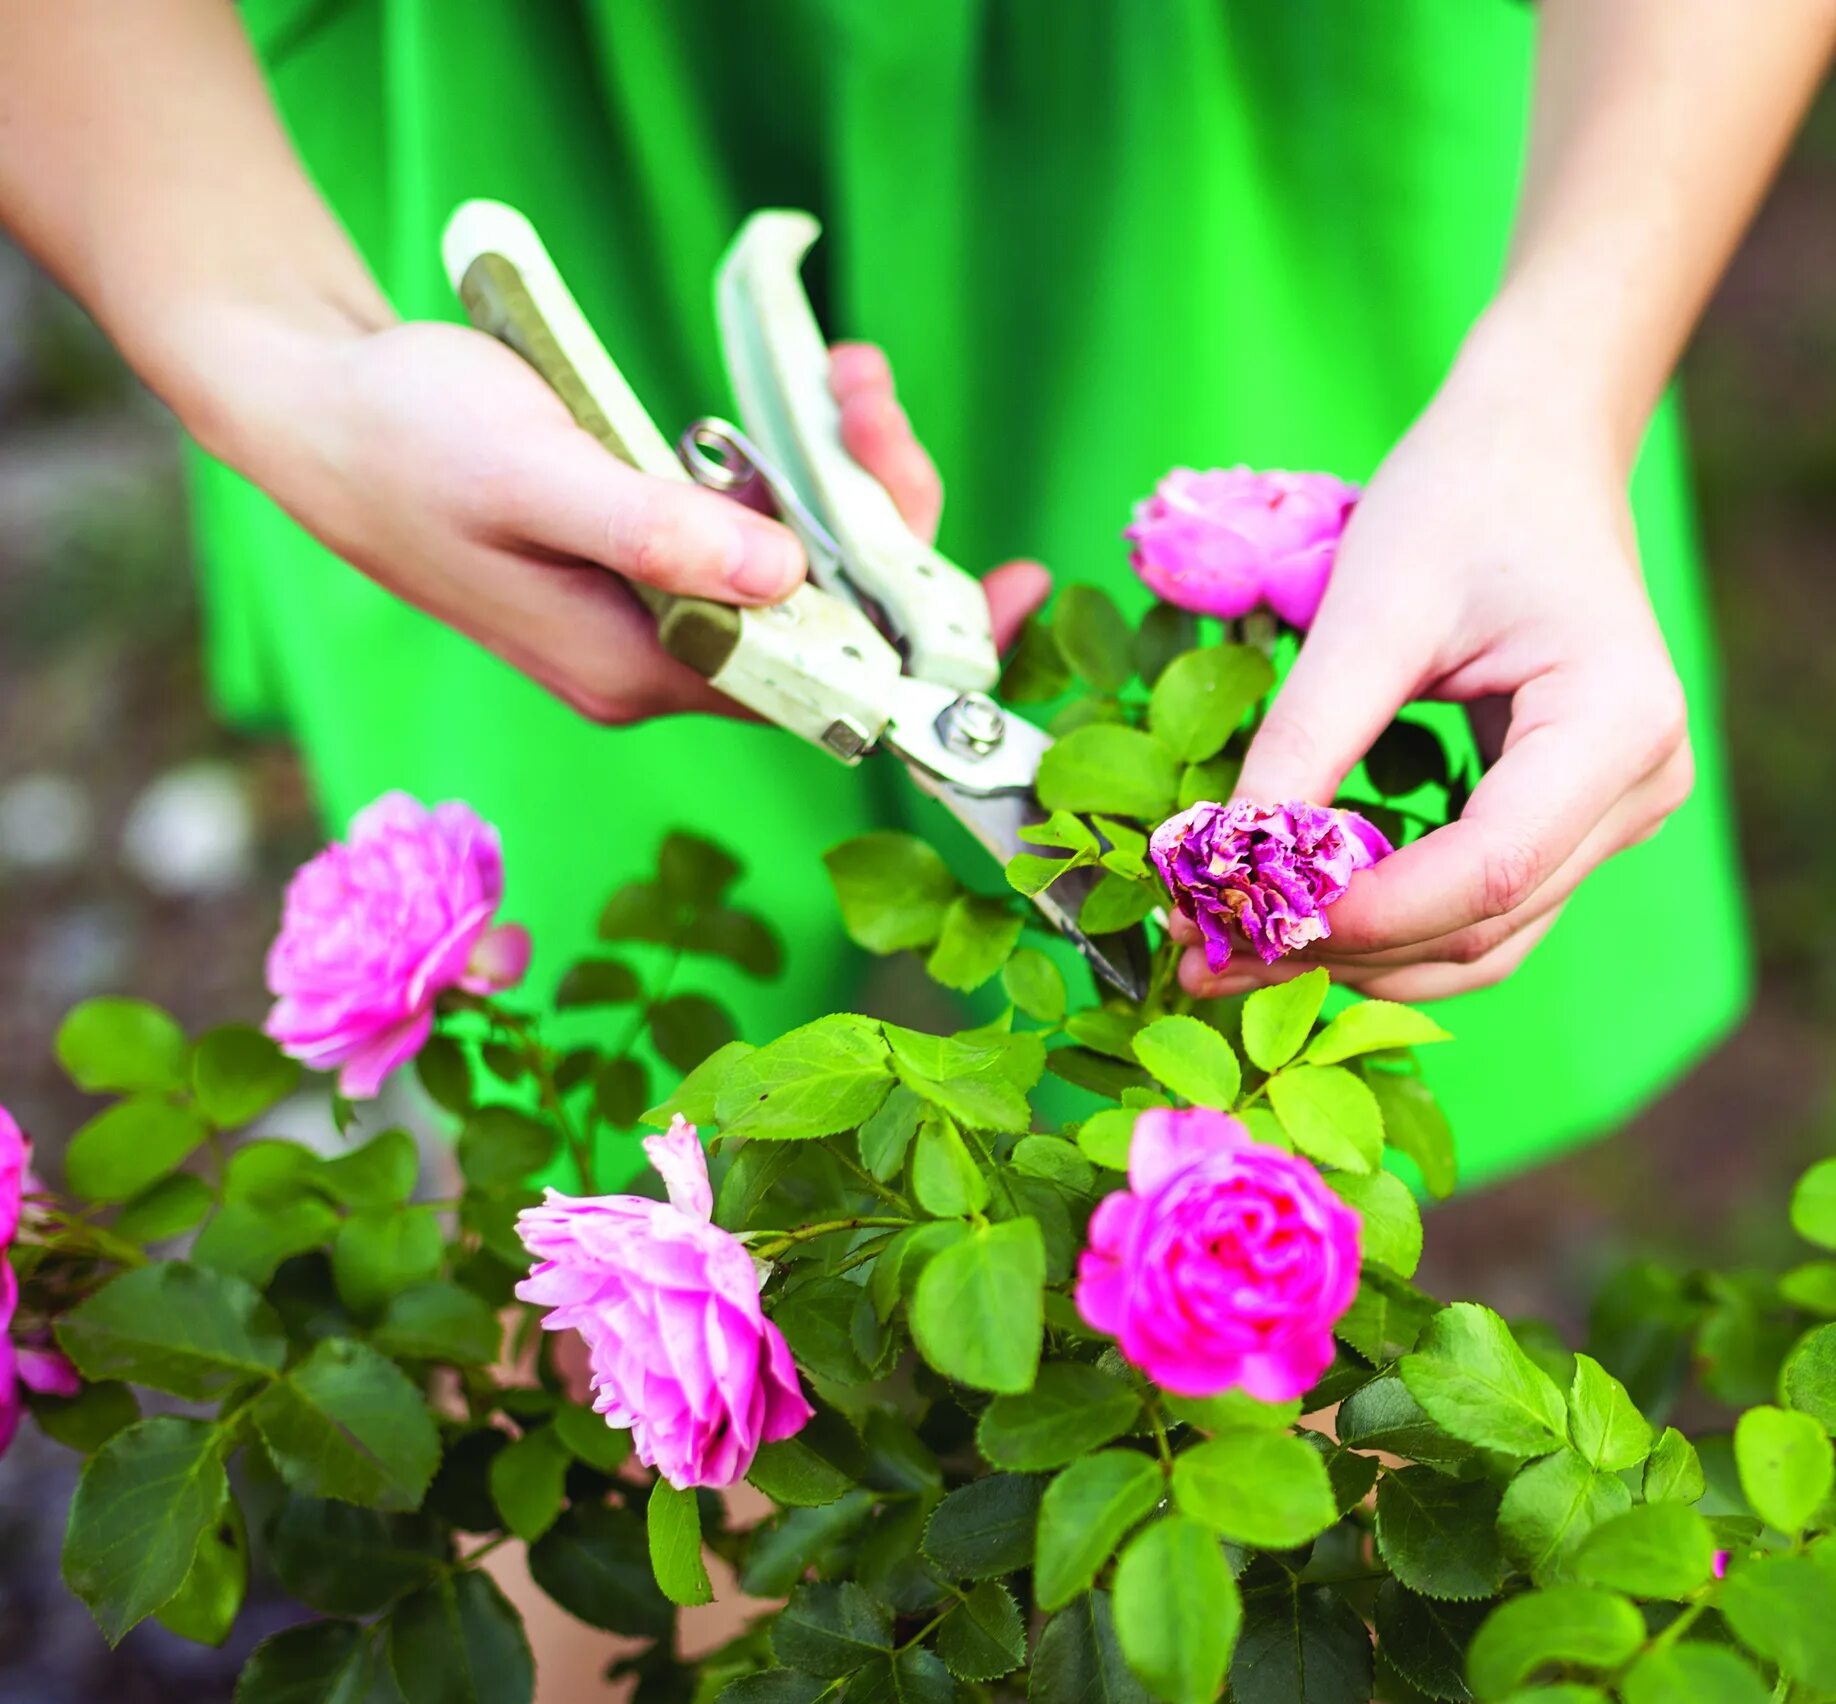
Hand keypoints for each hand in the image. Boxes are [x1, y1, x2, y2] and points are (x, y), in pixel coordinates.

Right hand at [203, 321, 1043, 721]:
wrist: (312, 408)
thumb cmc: (405, 440)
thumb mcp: (535, 475)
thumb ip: (656, 531)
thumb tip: (786, 579)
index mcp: (637, 670)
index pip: (823, 686)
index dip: (925, 645)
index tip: (1011, 590)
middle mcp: (660, 661)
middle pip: (830, 620)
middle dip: (880, 514)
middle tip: (871, 397)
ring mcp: (657, 613)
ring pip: (806, 569)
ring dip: (846, 477)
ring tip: (847, 373)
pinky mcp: (652, 560)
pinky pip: (764, 533)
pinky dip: (800, 470)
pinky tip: (812, 397)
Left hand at [1194, 355, 1695, 1001]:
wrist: (1535, 449)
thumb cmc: (1464, 498)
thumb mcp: (1373, 605)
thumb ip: (1308, 737)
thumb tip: (1224, 860)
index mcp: (1619, 720)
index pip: (1491, 868)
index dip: (1368, 914)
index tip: (1243, 921)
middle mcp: (1643, 785)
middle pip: (1490, 922)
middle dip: (1346, 949)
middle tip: (1205, 958)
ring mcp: (1622, 813)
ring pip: (1490, 939)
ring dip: (1365, 956)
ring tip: (1238, 950)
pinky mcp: (1582, 821)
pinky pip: (1488, 906)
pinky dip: (1396, 923)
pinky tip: (1303, 915)